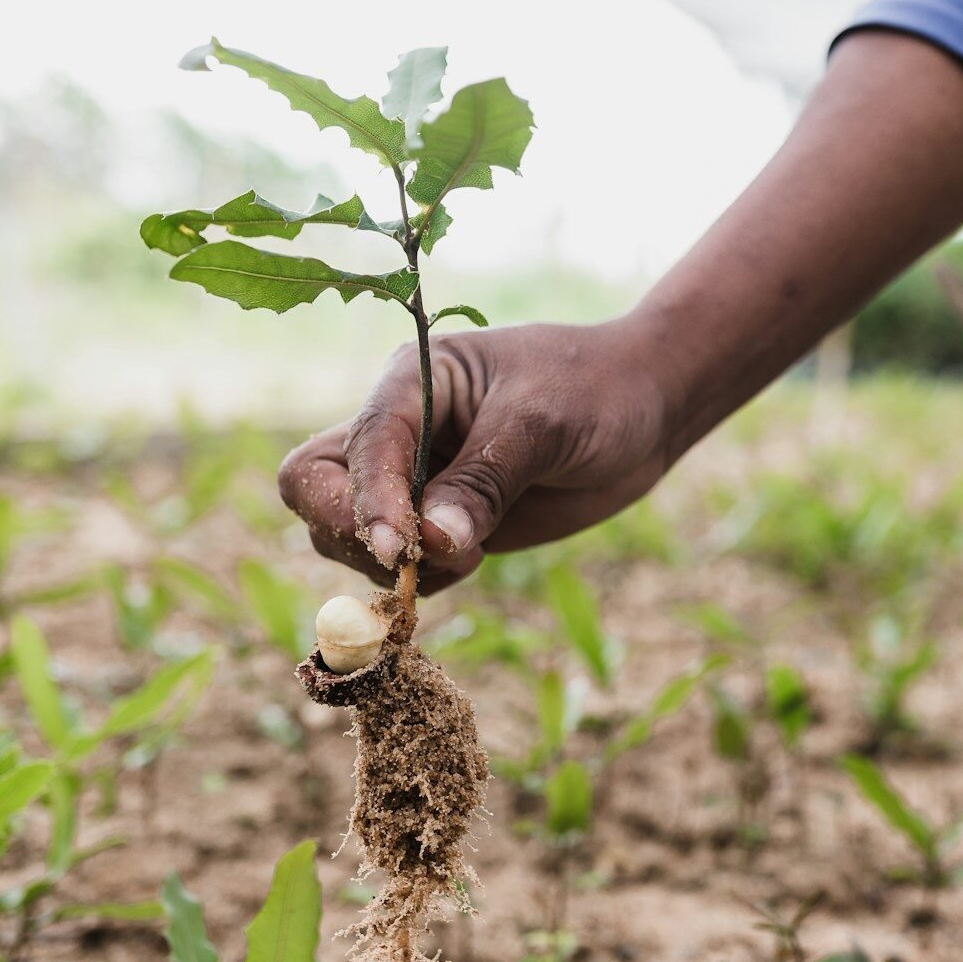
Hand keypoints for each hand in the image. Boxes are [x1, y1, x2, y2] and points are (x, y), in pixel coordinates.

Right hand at [278, 318, 671, 593]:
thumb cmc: (596, 390)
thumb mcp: (542, 425)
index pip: (357, 447)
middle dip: (351, 533)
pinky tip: (475, 561)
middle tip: (415, 562)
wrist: (646, 406)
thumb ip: (484, 481)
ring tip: (471, 555)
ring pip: (347, 535)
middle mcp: (400, 430)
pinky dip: (421, 580)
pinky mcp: (443, 521)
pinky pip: (400, 564)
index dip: (368, 502)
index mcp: (410, 382)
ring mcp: (417, 479)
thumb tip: (430, 543)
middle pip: (316, 489)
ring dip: (392, 565)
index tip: (402, 549)